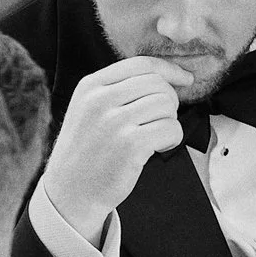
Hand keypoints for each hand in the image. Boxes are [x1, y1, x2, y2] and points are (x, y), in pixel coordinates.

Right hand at [35, 56, 195, 240]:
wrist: (70, 192)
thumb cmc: (87, 152)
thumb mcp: (89, 110)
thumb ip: (118, 90)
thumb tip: (166, 77)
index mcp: (91, 86)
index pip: (141, 64)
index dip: (169, 69)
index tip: (185, 78)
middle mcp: (101, 99)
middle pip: (158, 84)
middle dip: (170, 101)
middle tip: (161, 121)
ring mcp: (115, 122)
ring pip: (167, 105)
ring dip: (170, 122)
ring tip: (155, 137)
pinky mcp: (130, 145)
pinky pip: (171, 128)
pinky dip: (172, 139)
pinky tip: (158, 148)